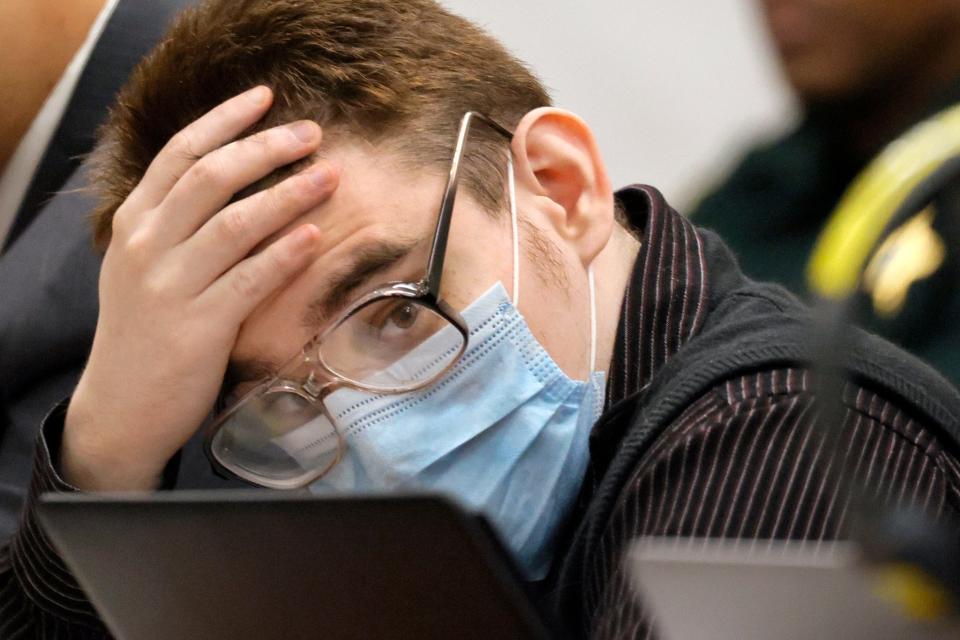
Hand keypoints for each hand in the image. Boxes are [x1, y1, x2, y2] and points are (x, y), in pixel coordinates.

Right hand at [63, 86, 337, 490]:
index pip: (180, 152)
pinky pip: (249, 281)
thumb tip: (234, 180)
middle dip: (267, 147)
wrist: (121, 408)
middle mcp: (147, 246)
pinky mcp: (198, 328)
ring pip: (235, 223)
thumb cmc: (145, 332)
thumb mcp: (143, 266)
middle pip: (212, 177)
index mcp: (134, 222)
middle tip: (313, 133)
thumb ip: (174, 223)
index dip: (226, 119)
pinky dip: (283, 255)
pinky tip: (313, 237)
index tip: (266, 96)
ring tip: (330, 176)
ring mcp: (169, 286)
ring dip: (288, 194)